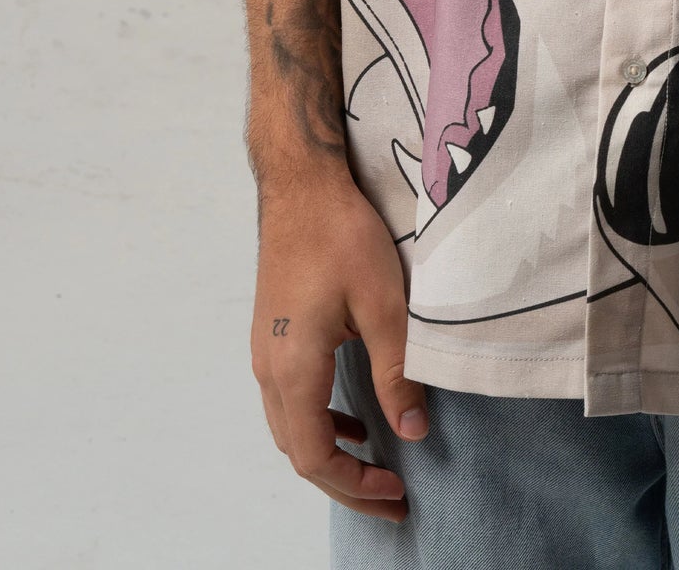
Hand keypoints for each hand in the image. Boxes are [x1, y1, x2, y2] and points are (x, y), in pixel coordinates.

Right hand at [250, 172, 428, 521]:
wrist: (300, 184)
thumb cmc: (342, 235)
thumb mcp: (384, 304)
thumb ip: (397, 371)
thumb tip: (413, 431)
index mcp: (293, 368)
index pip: (314, 456)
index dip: (355, 485)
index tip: (397, 492)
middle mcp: (268, 368)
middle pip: (297, 450)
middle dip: (345, 480)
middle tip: (392, 494)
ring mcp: (266, 350)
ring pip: (289, 426)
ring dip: (329, 451)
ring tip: (375, 461)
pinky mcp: (274, 332)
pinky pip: (289, 398)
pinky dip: (318, 420)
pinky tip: (352, 415)